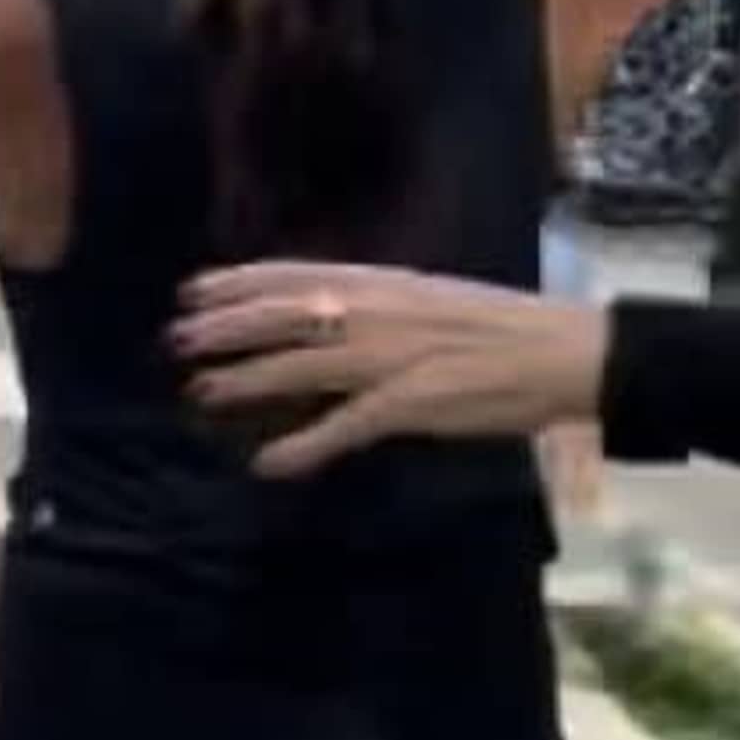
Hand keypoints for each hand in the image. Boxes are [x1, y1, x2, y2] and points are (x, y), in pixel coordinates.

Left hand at [172, 262, 610, 471]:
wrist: (564, 351)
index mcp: (383, 282)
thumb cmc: (502, 324)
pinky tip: (268, 464)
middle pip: (282, 316)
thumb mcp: (428, 297)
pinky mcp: (412, 404)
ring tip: (201, 391)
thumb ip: (376, 303)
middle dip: (224, 328)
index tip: (192, 290)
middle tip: (175, 339)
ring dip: (246, 380)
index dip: (238, 283)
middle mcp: (376, 312)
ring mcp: (391, 358)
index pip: (293, 275)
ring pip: (300, 367)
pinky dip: (303, 446)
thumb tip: (326, 311)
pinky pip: (345, 427)